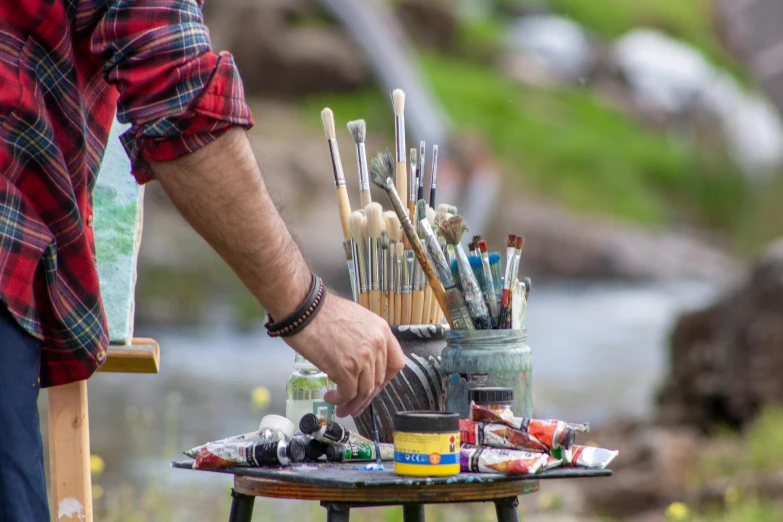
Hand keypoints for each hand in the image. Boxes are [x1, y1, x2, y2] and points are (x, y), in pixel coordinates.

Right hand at [284, 293, 404, 417]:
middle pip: (378, 380)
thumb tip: (361, 358)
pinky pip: (348, 393)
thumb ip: (365, 338)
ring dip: (353, 403)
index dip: (385, 379)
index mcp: (382, 331)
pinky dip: (340, 399)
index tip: (375, 386)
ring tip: (342, 407)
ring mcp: (362, 358)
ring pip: (364, 391)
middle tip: (355, 404)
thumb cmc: (322, 311)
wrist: (304, 309)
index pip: (396, 363)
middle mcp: (376, 345)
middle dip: (366, 396)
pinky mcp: (345, 368)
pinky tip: (331, 397)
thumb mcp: (356, 319)